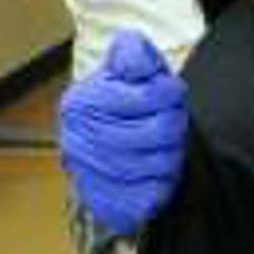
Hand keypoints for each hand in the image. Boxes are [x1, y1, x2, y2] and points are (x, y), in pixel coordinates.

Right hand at [58, 30, 188, 235]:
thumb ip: (133, 54)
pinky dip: (161, 183)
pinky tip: (155, 171)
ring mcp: (90, 175)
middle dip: (175, 124)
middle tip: (171, 120)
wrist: (100, 148)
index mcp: (82, 102)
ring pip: (161, 164)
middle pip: (162, 131)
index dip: (172, 92)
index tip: (171, 92)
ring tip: (163, 145)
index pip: (151, 96)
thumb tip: (133, 51)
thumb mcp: (125, 70)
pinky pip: (150, 195)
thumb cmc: (120, 104)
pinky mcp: (106, 202)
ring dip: (171, 154)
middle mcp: (78, 139)